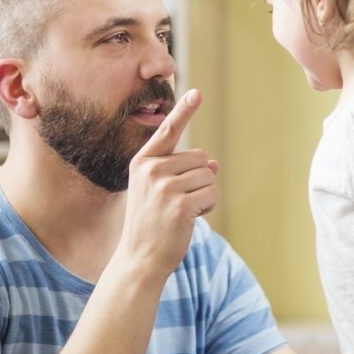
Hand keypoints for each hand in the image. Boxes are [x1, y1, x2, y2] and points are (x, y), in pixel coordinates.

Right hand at [117, 89, 218, 277]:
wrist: (140, 259)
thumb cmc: (152, 224)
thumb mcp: (160, 192)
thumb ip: (182, 173)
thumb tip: (214, 164)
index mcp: (143, 162)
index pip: (167, 131)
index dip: (183, 111)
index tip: (197, 93)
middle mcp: (152, 170)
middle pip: (201, 158)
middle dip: (198, 180)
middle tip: (176, 204)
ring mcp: (165, 187)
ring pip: (209, 177)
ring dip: (204, 196)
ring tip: (180, 213)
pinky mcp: (180, 204)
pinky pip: (212, 194)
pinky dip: (208, 208)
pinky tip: (189, 220)